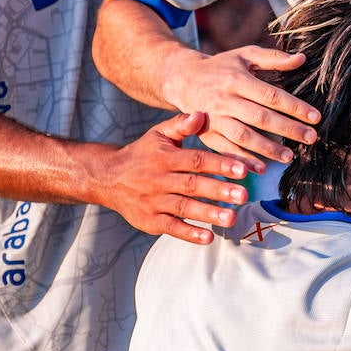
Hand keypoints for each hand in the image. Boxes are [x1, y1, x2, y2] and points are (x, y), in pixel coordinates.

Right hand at [96, 112, 251, 244]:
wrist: (107, 177)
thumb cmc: (142, 153)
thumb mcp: (159, 134)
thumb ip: (182, 125)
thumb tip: (201, 113)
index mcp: (165, 157)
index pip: (196, 160)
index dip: (220, 165)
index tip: (242, 169)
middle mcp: (159, 180)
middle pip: (193, 185)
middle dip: (219, 190)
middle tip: (243, 195)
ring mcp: (154, 201)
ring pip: (184, 208)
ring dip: (208, 213)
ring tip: (231, 217)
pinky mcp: (149, 220)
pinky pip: (171, 227)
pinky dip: (189, 233)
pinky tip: (207, 237)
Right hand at [160, 46, 319, 172]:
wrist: (183, 79)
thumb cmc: (222, 67)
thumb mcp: (245, 55)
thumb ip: (273, 58)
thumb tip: (302, 59)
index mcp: (237, 79)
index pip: (271, 95)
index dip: (294, 107)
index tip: (315, 117)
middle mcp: (225, 100)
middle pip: (261, 118)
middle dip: (288, 129)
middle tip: (311, 138)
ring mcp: (215, 119)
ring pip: (244, 137)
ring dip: (268, 149)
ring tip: (290, 157)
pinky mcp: (206, 134)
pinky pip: (226, 150)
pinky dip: (243, 160)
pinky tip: (262, 169)